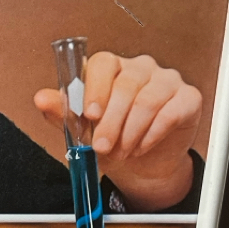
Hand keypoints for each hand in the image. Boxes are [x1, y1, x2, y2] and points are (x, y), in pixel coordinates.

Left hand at [34, 52, 201, 211]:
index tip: (89, 115)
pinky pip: (170, 113)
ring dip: (130, 132)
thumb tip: (40, 98)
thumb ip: (63, 112)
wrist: (142, 165)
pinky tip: (140, 147)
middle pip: (126, 84)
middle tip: (103, 147)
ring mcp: (167, 81)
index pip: (103, 63)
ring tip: (121, 152)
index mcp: (113, 69)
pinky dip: (152, 135)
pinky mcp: (188, 98)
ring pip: (148, 100)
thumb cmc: (112, 139)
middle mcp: (141, 68)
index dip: (96, 88)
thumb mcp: (83, 130)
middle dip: (111, 121)